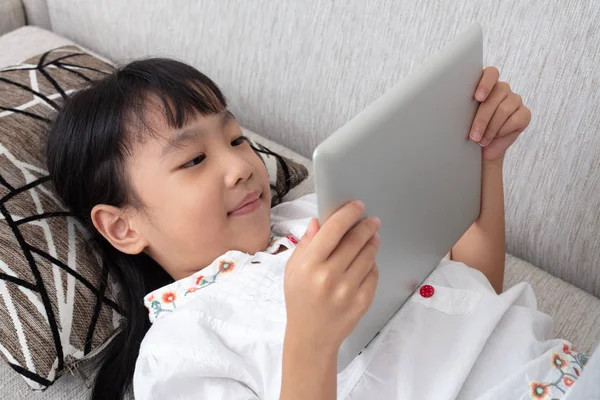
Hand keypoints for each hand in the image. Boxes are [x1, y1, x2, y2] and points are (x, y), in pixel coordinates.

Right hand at [284, 201, 379, 353]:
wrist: (311, 336)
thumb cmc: (300, 299)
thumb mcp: (293, 269)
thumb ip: (307, 244)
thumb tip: (319, 221)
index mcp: (309, 265)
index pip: (334, 229)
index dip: (348, 214)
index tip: (357, 206)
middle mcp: (329, 276)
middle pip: (356, 240)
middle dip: (366, 226)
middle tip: (371, 220)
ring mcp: (348, 290)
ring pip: (369, 255)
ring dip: (372, 243)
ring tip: (372, 238)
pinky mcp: (362, 301)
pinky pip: (373, 273)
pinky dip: (372, 264)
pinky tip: (367, 262)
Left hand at [469, 66, 531, 161]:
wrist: (482, 149)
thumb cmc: (471, 131)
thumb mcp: (464, 118)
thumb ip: (464, 107)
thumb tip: (454, 105)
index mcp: (486, 85)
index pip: (491, 73)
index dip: (485, 83)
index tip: (477, 98)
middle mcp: (502, 89)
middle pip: (496, 95)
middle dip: (482, 118)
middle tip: (473, 135)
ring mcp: (514, 100)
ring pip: (504, 109)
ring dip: (490, 128)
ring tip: (481, 140)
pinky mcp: (524, 114)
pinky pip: (516, 119)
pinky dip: (503, 131)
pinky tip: (495, 137)